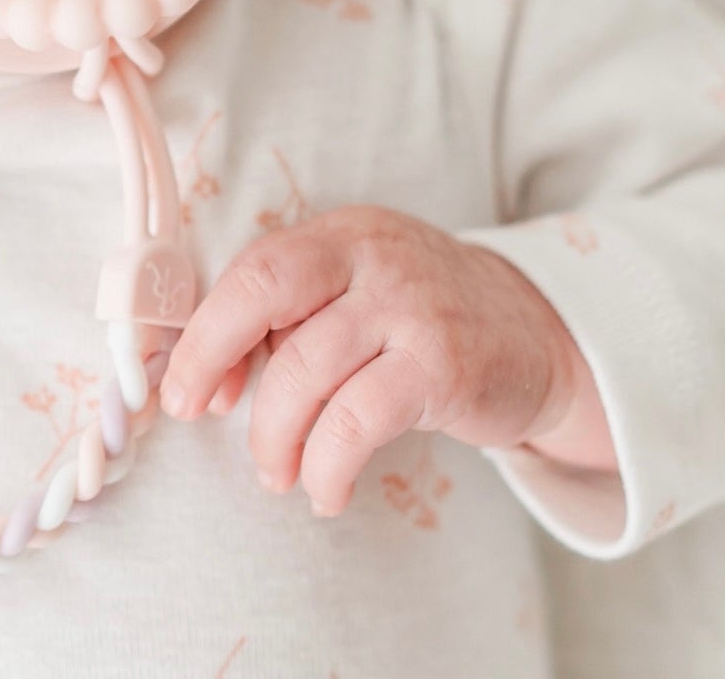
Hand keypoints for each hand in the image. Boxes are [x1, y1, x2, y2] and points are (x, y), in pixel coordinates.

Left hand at [157, 205, 613, 514]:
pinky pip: (358, 421)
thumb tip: (213, 383)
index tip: (184, 385)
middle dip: (213, 353)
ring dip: (275, 434)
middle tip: (196, 412)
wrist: (540, 336)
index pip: (253, 267)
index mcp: (340, 234)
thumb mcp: (356, 295)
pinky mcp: (443, 367)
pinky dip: (328, 465)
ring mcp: (410, 308)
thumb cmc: (422, 321)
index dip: (206, 329)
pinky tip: (326, 490)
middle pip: (266, 291)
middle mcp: (372, 256)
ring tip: (276, 472)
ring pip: (306, 369)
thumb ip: (291, 322)